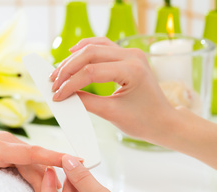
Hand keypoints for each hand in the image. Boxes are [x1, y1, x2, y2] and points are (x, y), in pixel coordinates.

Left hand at [0, 113, 62, 191]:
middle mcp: (4, 143)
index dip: (53, 157)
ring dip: (47, 178)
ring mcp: (6, 145)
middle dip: (52, 181)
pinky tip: (43, 187)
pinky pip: (28, 161)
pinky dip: (39, 173)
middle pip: (37, 163)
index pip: (29, 152)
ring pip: (35, 162)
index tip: (75, 161)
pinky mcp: (6, 149)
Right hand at [49, 37, 176, 142]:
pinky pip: (102, 45)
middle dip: (68, 69)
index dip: (69, 83)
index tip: (56, 95)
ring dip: (73, 58)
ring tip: (58, 72)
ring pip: (94, 47)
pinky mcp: (127, 55)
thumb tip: (64, 96)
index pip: (91, 72)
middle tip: (53, 83)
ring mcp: (130, 53)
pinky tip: (72, 53)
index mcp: (132, 70)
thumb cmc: (143, 120)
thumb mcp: (111, 113)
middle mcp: (132, 56)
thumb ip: (85, 102)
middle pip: (90, 54)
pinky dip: (85, 49)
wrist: (163, 121)